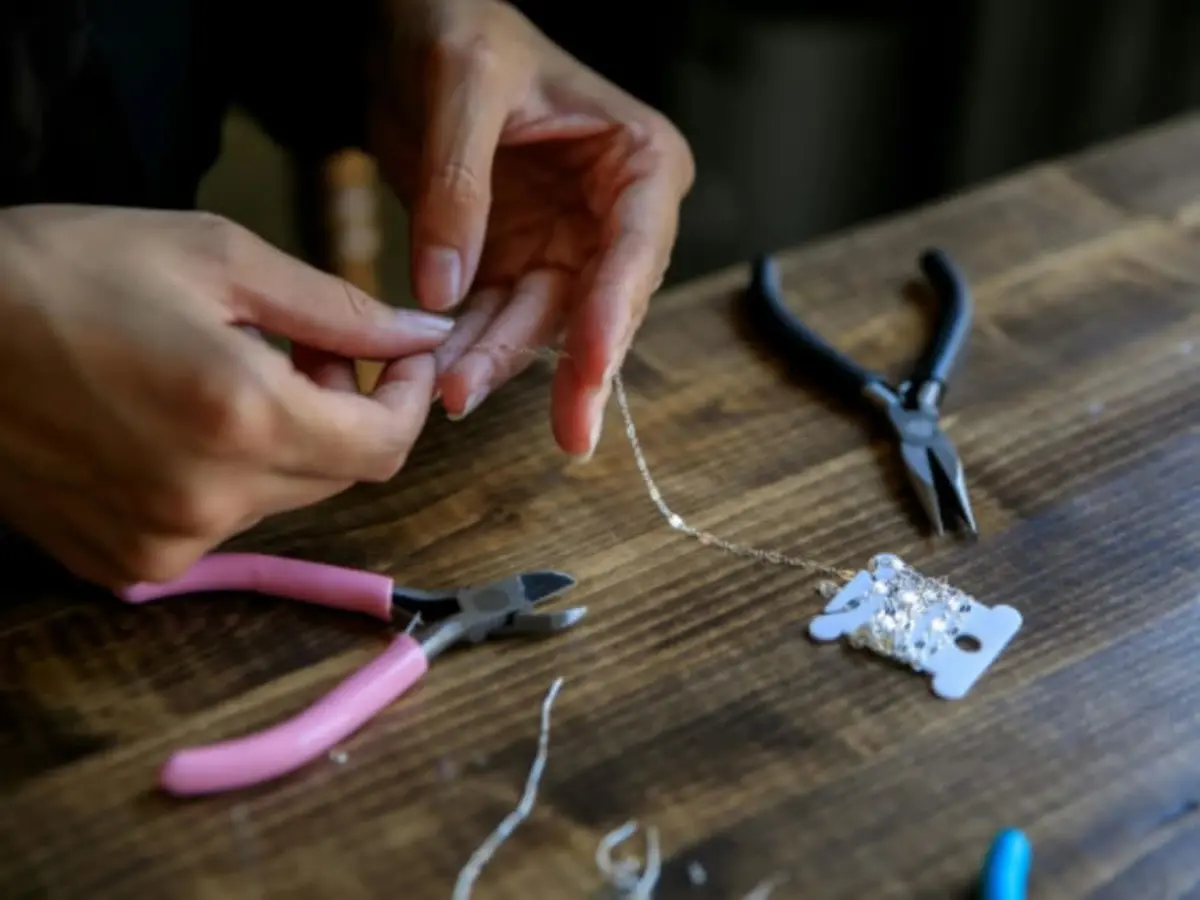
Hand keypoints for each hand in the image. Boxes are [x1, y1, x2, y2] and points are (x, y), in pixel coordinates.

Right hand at [0, 205, 452, 586]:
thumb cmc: (63, 268)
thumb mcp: (216, 256)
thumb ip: (338, 309)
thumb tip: (423, 334)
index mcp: (241, 418)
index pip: (385, 447)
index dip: (408, 398)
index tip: (399, 356)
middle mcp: (208, 500)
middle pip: (339, 474)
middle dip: (346, 409)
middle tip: (307, 344)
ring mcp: (161, 543)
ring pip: (282, 498)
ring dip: (287, 438)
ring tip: (234, 368)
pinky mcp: (121, 562)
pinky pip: (219, 522)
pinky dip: (229, 473)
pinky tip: (182, 417)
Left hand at [369, 0, 694, 456]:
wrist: (413, 21)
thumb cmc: (458, 24)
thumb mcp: (461, 84)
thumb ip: (457, 185)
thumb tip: (445, 292)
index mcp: (637, 160)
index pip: (636, 247)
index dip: (616, 311)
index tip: (594, 367)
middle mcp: (613, 213)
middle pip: (600, 304)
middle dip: (572, 366)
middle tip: (565, 430)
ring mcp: (565, 244)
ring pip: (546, 325)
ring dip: (505, 364)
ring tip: (457, 397)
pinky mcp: (515, 261)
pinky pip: (498, 318)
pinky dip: (472, 349)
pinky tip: (446, 378)